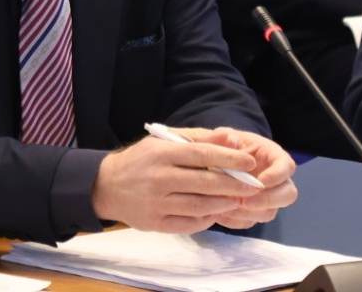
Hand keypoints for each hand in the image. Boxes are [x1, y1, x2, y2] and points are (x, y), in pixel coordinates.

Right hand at [91, 128, 264, 232]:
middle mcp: (158, 178)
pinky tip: (217, 212)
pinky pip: (187, 223)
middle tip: (254, 186)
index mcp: (162, 153)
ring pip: (198, 206)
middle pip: (204, 183)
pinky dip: (206, 219)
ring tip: (239, 200)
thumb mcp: (166, 140)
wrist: (106, 185)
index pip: (202, 155)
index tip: (251, 162)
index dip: (229, 159)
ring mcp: (155, 203)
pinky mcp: (154, 223)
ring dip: (223, 204)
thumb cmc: (143, 159)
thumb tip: (232, 139)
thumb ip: (199, 139)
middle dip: (234, 185)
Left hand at [185, 127, 297, 229]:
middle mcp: (276, 180)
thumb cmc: (225, 144)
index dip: (277, 176)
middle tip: (244, 201)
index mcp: (274, 157)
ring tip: (226, 207)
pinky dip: (235, 220)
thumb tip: (231, 139)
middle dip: (267, 200)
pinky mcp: (252, 212)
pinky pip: (250, 222)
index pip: (287, 167)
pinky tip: (220, 213)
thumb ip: (225, 136)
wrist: (215, 160)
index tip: (260, 182)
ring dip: (249, 213)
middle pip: (287, 195)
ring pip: (269, 212)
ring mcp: (266, 198)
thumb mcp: (223, 136)